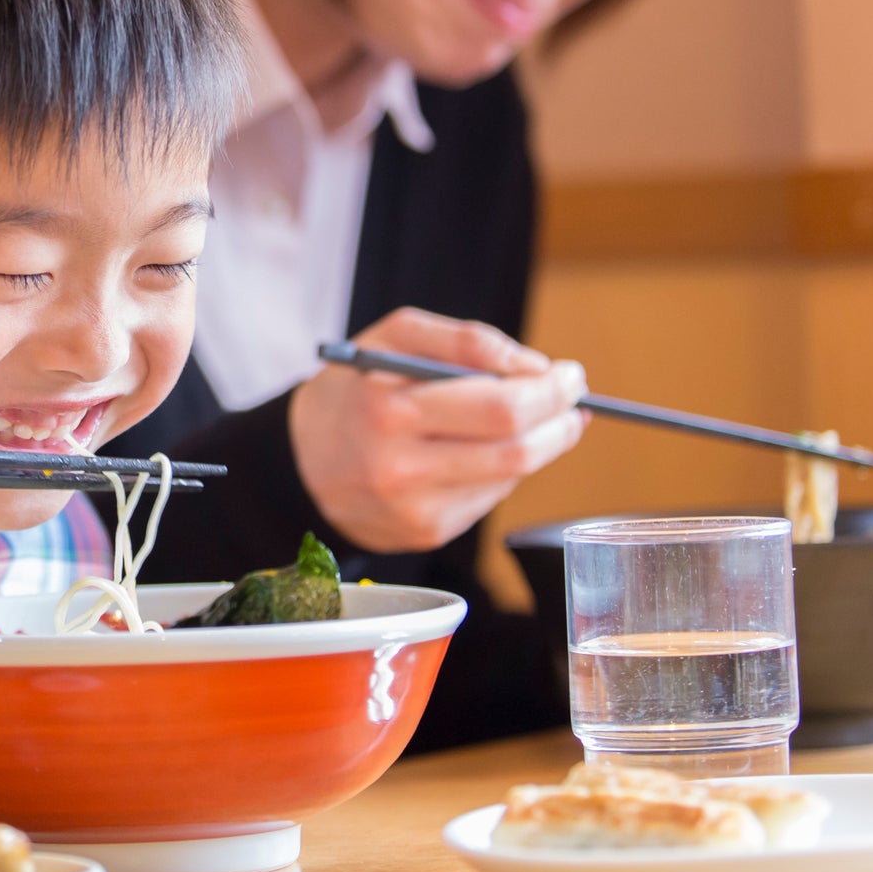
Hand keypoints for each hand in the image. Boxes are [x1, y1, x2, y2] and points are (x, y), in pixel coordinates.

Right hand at [287, 308, 587, 554]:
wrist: (301, 459)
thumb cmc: (355, 389)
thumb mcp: (393, 338)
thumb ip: (464, 340)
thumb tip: (533, 367)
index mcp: (389, 410)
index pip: (500, 407)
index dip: (549, 390)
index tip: (568, 373)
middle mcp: (399, 467)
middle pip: (516, 449)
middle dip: (560, 418)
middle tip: (571, 397)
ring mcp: (413, 508)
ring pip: (511, 477)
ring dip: (543, 444)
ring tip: (544, 420)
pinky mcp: (423, 533)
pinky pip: (489, 498)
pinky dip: (503, 470)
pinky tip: (487, 450)